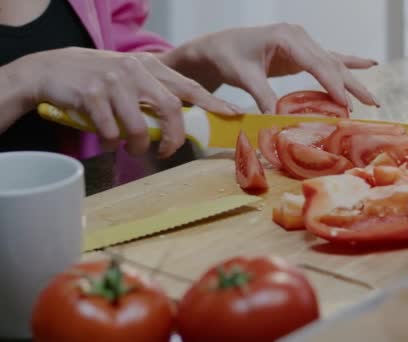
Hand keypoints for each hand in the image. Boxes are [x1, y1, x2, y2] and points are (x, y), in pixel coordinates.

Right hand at [18, 47, 240, 157]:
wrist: (49, 69)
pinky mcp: (91, 95)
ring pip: (140, 125)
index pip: (189, 86)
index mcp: (150, 66)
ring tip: (132, 147)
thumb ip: (155, 92)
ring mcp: (113, 81)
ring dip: (139, 145)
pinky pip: (110, 131)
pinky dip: (111, 143)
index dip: (212, 103)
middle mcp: (135, 70)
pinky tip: (107, 142)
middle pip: (171, 108)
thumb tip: (183, 121)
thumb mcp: (131, 76)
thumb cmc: (97, 79)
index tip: (231, 115)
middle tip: (167, 151)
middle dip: (174, 136)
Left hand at [162, 23, 378, 112]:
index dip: (331, 84)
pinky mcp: (302, 52)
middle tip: (371, 104)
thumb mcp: (243, 76)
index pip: (315, 62)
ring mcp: (303, 42)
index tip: (344, 103)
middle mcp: (299, 37)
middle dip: (351, 85)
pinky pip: (328, 59)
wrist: (219, 45)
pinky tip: (370, 63)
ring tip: (373, 99)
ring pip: (334, 63)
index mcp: (285, 37)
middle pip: (331, 63)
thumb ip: (263, 95)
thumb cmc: (228, 56)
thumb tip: (277, 120)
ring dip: (353, 81)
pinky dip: (349, 62)